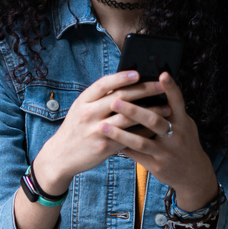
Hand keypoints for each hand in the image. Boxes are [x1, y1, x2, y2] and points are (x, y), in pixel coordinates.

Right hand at [30, 70, 153, 193]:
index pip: (102, 84)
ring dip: (149, 111)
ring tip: (166, 108)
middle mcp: (88, 113)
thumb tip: (125, 84)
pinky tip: (156, 128)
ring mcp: (96, 130)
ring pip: (128, 117)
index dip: (120, 77)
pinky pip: (129, 137)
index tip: (138, 73)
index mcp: (83, 101)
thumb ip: (99, 99)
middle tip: (161, 86)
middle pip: (119, 98)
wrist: (61, 156)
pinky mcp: (104, 146)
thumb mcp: (81, 109)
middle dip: (143, 90)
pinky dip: (144, 131)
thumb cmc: (76, 129)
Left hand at [101, 72, 218, 211]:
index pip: (177, 101)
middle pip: (154, 121)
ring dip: (120, 133)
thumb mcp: (183, 125)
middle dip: (133, 111)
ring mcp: (166, 152)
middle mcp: (176, 136)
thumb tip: (150, 90)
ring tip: (103, 125)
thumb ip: (170, 111)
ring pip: (141, 141)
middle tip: (114, 101)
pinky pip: (136, 155)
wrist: (193, 174)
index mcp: (183, 122)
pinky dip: (122, 147)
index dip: (171, 88)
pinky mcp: (157, 166)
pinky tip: (107, 141)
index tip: (162, 74)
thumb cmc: (184, 142)